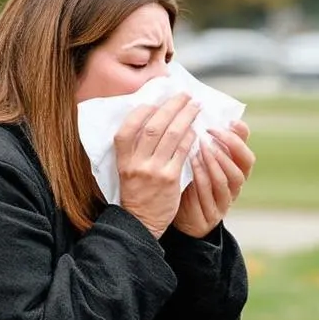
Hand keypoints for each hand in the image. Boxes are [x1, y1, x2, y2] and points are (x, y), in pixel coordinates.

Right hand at [116, 93, 200, 238]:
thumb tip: (150, 121)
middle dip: (171, 107)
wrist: (141, 224)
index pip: (126, 130)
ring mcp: (154, 171)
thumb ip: (134, 150)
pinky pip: (182, 152)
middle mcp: (136, 163)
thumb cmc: (135, 194)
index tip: (154, 102)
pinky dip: (190, 138)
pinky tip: (196, 130)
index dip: (139, 113)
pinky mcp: (170, 179)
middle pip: (153, 127)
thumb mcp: (125, 171)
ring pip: (171, 136)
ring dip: (185, 117)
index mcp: (122, 160)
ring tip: (195, 106)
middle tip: (184, 95)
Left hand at [173, 120, 254, 238]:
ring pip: (227, 179)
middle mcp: (234, 187)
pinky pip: (209, 193)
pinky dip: (202, 176)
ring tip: (203, 146)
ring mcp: (224, 201)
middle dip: (229, 146)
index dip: (241, 138)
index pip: (246, 153)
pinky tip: (192, 162)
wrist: (181, 218)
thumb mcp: (202, 162)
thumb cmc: (192, 183)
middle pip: (243, 165)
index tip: (231, 122)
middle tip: (212, 131)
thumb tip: (211, 115)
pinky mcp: (211, 214)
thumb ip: (209, 144)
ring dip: (216, 160)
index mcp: (236, 172)